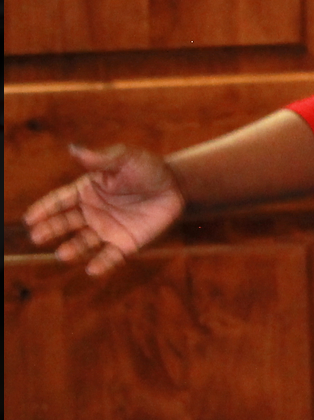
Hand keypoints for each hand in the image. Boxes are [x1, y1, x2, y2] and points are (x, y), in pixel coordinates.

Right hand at [24, 145, 185, 276]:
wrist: (176, 186)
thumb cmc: (148, 168)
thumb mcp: (126, 158)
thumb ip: (102, 158)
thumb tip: (75, 150)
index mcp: (87, 191)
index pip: (60, 201)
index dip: (45, 209)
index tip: (30, 218)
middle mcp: (92, 213)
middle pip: (65, 222)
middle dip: (50, 229)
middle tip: (37, 236)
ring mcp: (107, 229)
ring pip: (84, 242)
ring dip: (73, 249)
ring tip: (62, 254)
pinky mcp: (126, 243)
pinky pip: (111, 256)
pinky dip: (102, 264)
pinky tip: (92, 270)